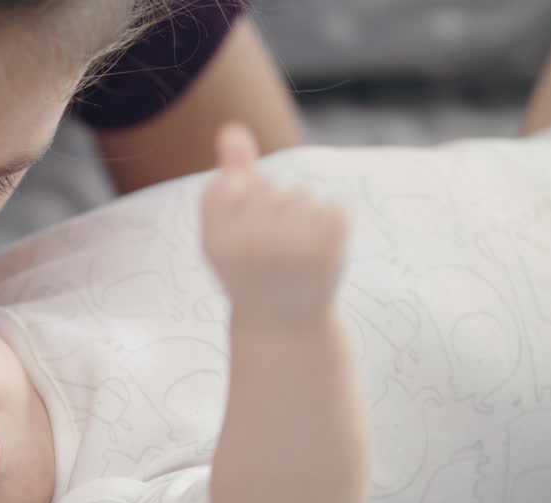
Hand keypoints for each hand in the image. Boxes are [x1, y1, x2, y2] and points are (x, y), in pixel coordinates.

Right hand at [200, 124, 347, 327]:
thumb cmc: (248, 272)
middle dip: (272, 210)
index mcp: (217, 240)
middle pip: (268, 185)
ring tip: (294, 258)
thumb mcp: (227, 230)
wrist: (285, 325)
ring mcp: (295, 245)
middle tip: (269, 253)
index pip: (229, 184)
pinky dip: (330, 227)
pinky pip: (333, 207)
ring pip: (303, 195)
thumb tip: (232, 129)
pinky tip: (319, 255)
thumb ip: (229, 177)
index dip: (238, 207)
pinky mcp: (332, 245)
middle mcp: (252, 243)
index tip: (240, 242)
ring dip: (303, 220)